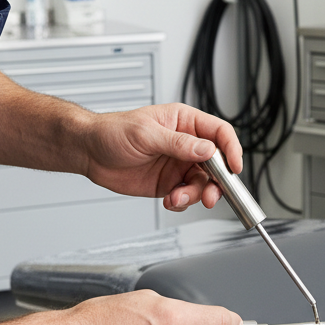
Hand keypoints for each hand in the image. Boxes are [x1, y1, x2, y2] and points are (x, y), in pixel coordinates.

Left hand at [82, 103, 243, 210]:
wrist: (90, 152)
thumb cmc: (113, 132)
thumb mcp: (147, 134)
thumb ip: (179, 144)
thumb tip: (207, 150)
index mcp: (185, 122)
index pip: (219, 133)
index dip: (231, 150)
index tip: (234, 167)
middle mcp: (186, 144)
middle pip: (217, 164)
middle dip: (216, 182)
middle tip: (210, 195)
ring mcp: (178, 165)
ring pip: (203, 184)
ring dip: (195, 195)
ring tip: (177, 197)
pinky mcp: (169, 183)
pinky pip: (187, 195)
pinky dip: (182, 202)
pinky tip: (169, 200)